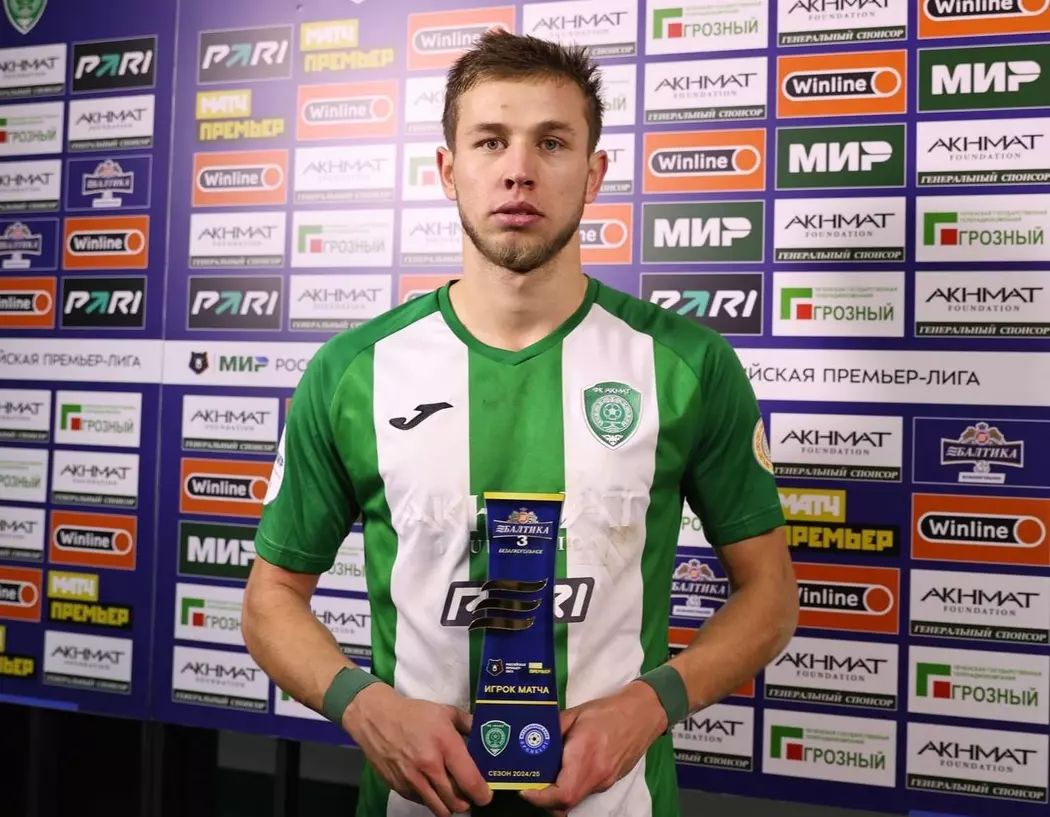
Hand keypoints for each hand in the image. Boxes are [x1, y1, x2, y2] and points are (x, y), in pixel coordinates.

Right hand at [343, 683, 492, 815]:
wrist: (376, 718)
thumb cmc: (413, 713)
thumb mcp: (444, 711)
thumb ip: (467, 723)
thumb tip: (483, 733)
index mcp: (445, 744)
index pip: (469, 780)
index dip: (482, 794)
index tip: (486, 796)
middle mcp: (430, 766)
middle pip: (456, 801)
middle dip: (467, 802)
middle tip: (470, 796)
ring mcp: (413, 779)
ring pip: (439, 808)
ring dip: (450, 806)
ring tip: (453, 797)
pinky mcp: (399, 787)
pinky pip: (422, 803)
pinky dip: (431, 801)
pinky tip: (432, 789)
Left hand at [521, 681, 666, 815]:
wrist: (643, 714)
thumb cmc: (607, 711)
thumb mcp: (574, 714)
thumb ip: (552, 730)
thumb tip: (532, 740)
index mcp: (585, 755)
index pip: (562, 793)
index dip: (540, 798)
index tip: (524, 789)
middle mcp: (597, 774)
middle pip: (567, 803)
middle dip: (545, 801)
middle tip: (530, 785)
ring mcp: (605, 780)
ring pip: (576, 800)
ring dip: (557, 796)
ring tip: (543, 779)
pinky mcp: (610, 780)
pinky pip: (585, 791)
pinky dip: (571, 788)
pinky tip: (563, 772)